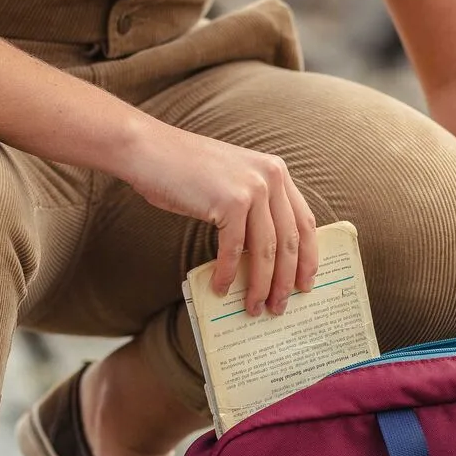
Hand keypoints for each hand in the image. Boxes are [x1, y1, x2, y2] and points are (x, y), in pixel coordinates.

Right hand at [123, 118, 318, 315]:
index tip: (306, 283)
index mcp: (276, 172)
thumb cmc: (184, 170)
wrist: (148, 149)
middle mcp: (271, 177)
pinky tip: (220, 288)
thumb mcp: (233, 180)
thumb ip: (255, 206)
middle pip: (289, 241)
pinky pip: (234, 249)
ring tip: (253, 307)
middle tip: (279, 306)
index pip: (304, 222)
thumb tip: (265, 257)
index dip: (308, 257)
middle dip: (286, 280)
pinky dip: (227, 273)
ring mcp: (252, 188)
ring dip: (260, 285)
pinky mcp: (230, 201)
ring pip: (265, 250)